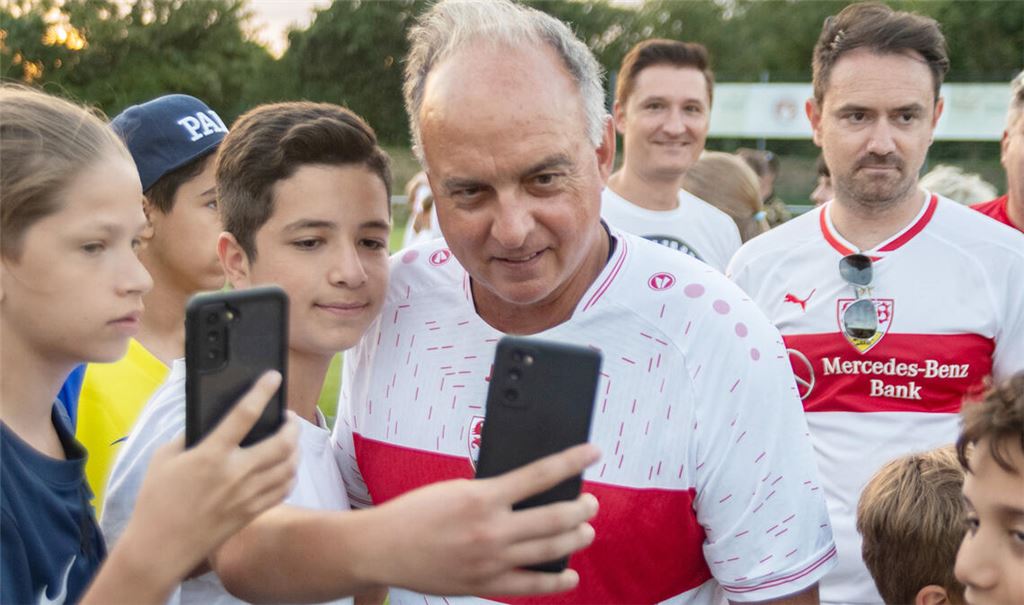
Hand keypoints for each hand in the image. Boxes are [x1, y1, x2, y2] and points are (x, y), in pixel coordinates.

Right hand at [117, 371, 298, 583]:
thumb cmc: (156, 501)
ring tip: (291, 440)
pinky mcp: (252, 512)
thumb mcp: (163, 458)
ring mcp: (247, 495)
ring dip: (296, 448)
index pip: (244, 414)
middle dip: (292, 425)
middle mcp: (235, 473)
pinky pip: (284, 489)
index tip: (273, 377)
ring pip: (289, 466)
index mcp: (211, 455)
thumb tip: (211, 420)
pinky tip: (286, 467)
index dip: (262, 391)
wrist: (159, 548)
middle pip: (282, 443)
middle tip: (288, 417)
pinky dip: (290, 474)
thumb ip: (189, 436)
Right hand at [360, 443, 600, 595]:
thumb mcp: (456, 487)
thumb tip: (530, 490)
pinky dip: (555, 582)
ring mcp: (490, 560)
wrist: (383, 547)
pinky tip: (570, 576)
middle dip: (581, 509)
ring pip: (549, 550)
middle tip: (591, 503)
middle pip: (555, 517)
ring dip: (575, 538)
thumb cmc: (415, 513)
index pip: (540, 474)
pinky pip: (530, 585)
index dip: (572, 461)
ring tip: (586, 531)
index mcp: (483, 496)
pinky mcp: (485, 583)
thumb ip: (493, 491)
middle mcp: (491, 529)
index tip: (593, 452)